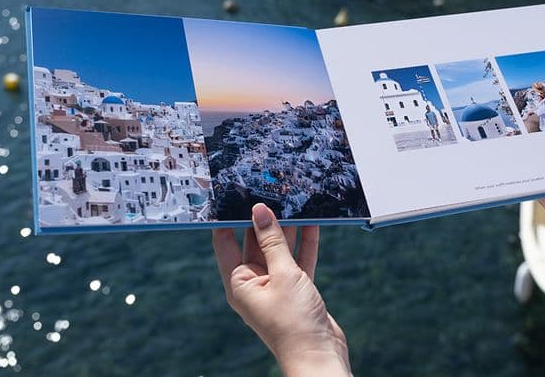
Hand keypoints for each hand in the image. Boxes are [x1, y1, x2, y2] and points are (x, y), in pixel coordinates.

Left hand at [212, 204, 349, 376]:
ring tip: (293, 200)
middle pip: (255, 242)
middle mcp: (254, 283)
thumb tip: (259, 211)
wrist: (319, 354)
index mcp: (239, 283)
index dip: (227, 218)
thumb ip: (273, 241)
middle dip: (263, 218)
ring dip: (287, 228)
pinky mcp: (296, 288)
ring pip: (279, 248)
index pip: (225, 242)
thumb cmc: (294, 322)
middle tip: (270, 190)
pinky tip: (313, 222)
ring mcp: (275, 285)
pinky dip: (305, 242)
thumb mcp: (283, 274)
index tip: (231, 194)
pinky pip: (297, 259)